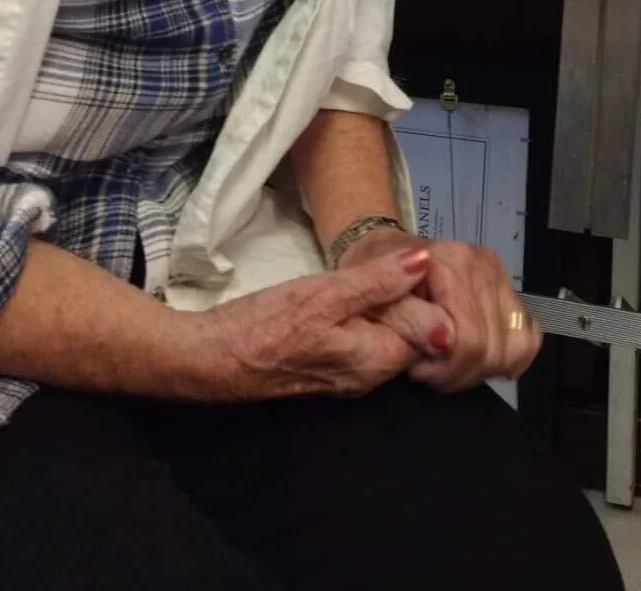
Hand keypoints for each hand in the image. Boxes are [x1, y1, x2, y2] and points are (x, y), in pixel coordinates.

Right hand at [192, 246, 436, 400]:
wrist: (211, 358)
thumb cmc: (267, 323)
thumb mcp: (325, 293)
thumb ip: (378, 281)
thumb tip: (426, 264)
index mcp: (377, 362)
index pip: (429, 328)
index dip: (425, 292)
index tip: (406, 262)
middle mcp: (370, 378)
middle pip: (409, 332)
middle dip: (404, 296)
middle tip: (382, 263)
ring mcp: (349, 376)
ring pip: (385, 333)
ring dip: (382, 302)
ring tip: (363, 274)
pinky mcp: (330, 368)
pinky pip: (364, 339)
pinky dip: (363, 314)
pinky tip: (347, 293)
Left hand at [340, 231, 540, 392]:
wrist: (384, 253)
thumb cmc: (373, 278)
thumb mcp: (374, 300)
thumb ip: (408, 320)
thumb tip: (445, 339)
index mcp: (451, 262)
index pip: (468, 340)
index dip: (443, 369)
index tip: (416, 368)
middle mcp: (483, 264)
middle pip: (492, 349)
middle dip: (457, 372)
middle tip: (427, 367)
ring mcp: (499, 275)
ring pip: (512, 348)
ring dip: (477, 368)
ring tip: (445, 361)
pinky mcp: (508, 288)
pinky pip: (527, 336)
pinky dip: (505, 357)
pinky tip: (473, 358)